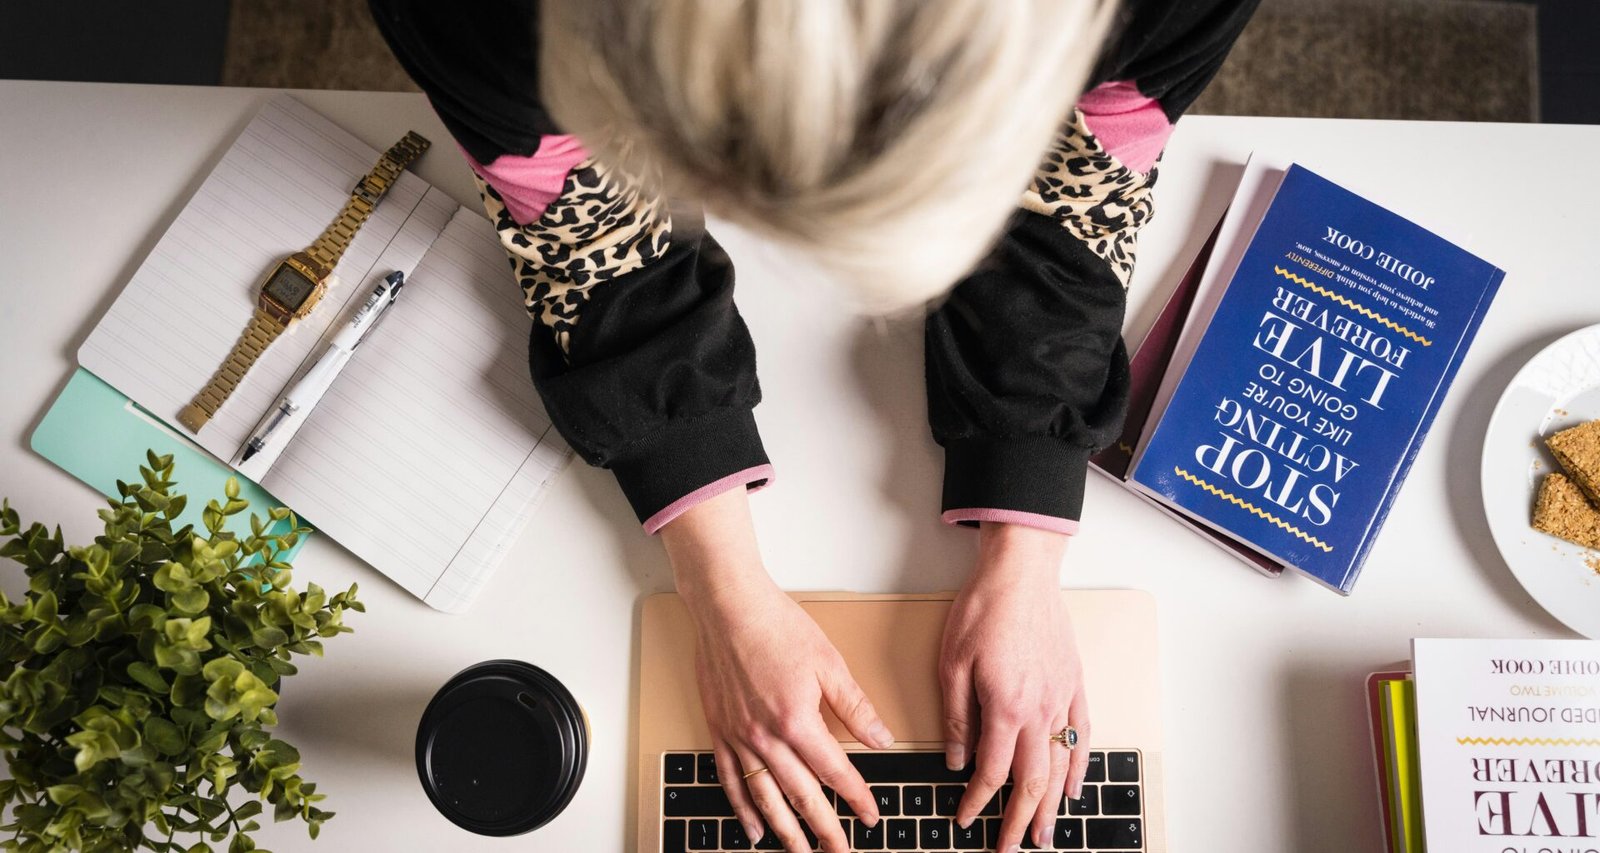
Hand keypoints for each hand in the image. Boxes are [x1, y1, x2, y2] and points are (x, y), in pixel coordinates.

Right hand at [662, 488, 893, 852]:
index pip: (835, 772)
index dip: (856, 798)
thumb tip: (882, 739)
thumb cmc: (776, 626)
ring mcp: (739, 737)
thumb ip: (856, 707)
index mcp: (797, 721)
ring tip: (800, 850)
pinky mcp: (720, 730)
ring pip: (764, 798)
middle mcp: (765, 737)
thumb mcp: (829, 663)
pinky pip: (729, 780)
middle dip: (823, 829)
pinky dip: (741, 809)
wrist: (728, 606)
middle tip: (839, 850)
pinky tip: (754, 828)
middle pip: (801, 796)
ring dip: (785, 830)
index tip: (870, 816)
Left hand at [939, 522, 1088, 851]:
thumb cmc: (984, 609)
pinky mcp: (1074, 683)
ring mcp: (1063, 698)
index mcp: (1006, 707)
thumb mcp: (952, 664)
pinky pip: (1082, 734)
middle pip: (1034, 781)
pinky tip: (1075, 787)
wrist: (1021, 572)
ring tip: (1046, 835)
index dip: (978, 801)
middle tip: (1011, 847)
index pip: (993, 771)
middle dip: (1021, 820)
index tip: (966, 819)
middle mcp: (1040, 710)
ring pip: (1061, 765)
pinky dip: (1079, 766)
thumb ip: (956, 716)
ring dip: (1053, 805)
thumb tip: (956, 759)